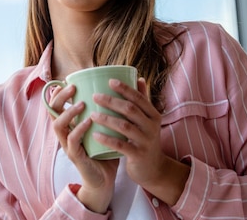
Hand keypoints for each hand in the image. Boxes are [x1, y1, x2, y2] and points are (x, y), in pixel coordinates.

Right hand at [49, 84, 118, 212]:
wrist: (106, 179)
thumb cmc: (105, 150)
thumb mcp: (105, 127)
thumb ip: (108, 111)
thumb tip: (124, 89)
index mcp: (70, 125)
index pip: (57, 104)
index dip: (59, 92)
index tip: (70, 80)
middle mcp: (65, 133)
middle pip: (52, 111)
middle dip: (60, 97)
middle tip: (73, 88)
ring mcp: (68, 145)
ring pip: (58, 125)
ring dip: (68, 112)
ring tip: (82, 104)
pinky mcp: (75, 157)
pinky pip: (72, 141)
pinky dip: (78, 130)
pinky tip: (88, 122)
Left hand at [90, 78, 189, 204]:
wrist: (154, 169)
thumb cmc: (145, 140)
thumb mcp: (147, 120)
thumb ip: (143, 101)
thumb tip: (139, 78)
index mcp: (153, 115)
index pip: (139, 98)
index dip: (125, 88)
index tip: (109, 81)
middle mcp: (152, 126)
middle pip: (130, 109)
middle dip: (112, 101)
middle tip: (95, 96)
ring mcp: (146, 141)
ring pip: (125, 126)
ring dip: (107, 118)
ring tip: (92, 114)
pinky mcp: (138, 155)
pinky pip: (121, 145)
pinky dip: (107, 139)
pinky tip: (95, 134)